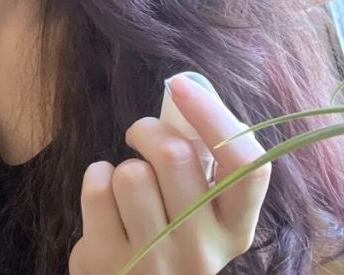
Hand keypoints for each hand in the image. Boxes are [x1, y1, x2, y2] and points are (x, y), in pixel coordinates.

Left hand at [69, 76, 270, 274]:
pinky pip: (97, 191)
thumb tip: (197, 96)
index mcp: (236, 229)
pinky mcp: (110, 262)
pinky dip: (96, 178)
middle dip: (148, 131)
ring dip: (122, 165)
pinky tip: (105, 195)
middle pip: (175, 157)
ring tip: (127, 183)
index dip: (214, 117)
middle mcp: (203, 250)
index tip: (181, 86)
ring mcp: (156, 261)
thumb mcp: (201, 208)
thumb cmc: (168, 233)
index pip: (247, 166)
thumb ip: (205, 163)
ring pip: (132, 174)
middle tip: (141, 136)